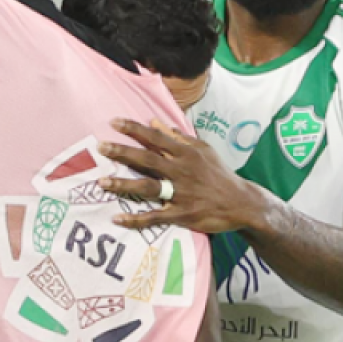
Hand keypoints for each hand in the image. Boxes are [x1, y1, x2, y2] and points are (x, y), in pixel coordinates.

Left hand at [97, 119, 268, 234]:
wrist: (241, 203)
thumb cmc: (218, 174)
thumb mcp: (203, 150)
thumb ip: (177, 137)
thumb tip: (154, 122)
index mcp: (186, 154)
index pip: (156, 138)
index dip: (134, 129)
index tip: (113, 122)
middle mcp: (181, 171)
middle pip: (148, 159)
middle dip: (123, 152)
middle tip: (101, 146)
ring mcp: (181, 193)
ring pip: (148, 187)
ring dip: (123, 184)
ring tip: (102, 182)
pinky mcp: (182, 214)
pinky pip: (155, 217)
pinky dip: (136, 219)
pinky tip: (117, 219)